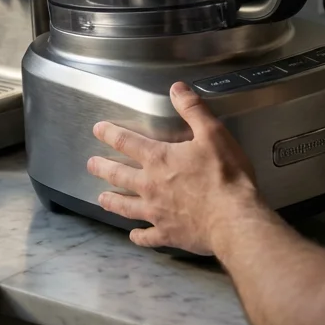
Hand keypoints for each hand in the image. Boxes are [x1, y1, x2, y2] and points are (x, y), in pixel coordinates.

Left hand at [88, 82, 261, 255]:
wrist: (234, 219)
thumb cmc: (225, 175)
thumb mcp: (213, 134)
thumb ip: (193, 109)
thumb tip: (176, 88)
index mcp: (159, 159)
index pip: (127, 142)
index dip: (110, 133)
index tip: (97, 130)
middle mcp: (150, 186)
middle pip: (118, 175)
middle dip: (102, 168)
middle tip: (91, 165)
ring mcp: (156, 213)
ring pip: (125, 207)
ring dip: (112, 201)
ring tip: (101, 198)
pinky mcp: (167, 234)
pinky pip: (147, 237)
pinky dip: (138, 236)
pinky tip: (134, 236)